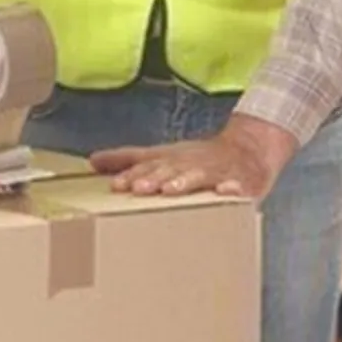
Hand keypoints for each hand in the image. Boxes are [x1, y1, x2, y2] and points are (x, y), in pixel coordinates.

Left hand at [89, 114, 297, 200]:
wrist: (249, 148)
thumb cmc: (198, 158)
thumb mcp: (162, 155)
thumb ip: (128, 159)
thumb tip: (92, 160)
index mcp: (172, 160)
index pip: (150, 166)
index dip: (133, 174)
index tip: (116, 185)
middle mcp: (191, 163)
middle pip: (171, 169)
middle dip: (155, 178)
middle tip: (138, 188)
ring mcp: (216, 171)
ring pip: (199, 175)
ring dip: (185, 181)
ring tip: (171, 190)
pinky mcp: (240, 181)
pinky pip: (238, 186)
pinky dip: (232, 189)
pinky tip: (226, 193)